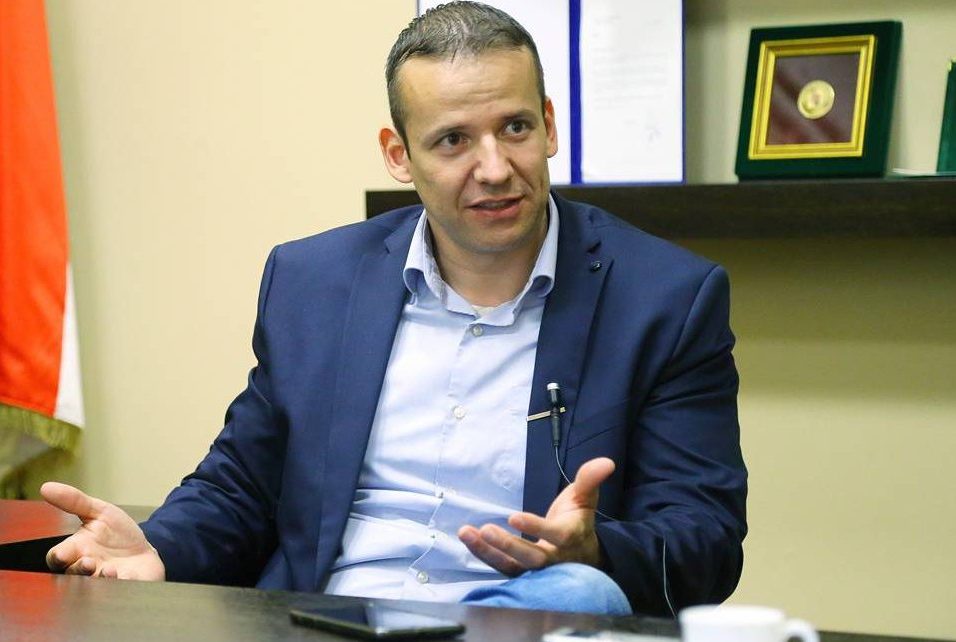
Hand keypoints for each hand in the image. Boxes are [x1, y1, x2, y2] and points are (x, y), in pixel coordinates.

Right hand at [40, 482, 164, 580]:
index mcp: (78, 551)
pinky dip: (122, 584)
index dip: (59, 557)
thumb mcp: (99, 512)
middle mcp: (87, 570)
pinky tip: (126, 576)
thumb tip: (46, 487)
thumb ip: (75, 501)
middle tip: (88, 562)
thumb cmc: (117, 535)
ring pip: (93, 587)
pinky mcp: (125, 589)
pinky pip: (120, 590)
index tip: (64, 554)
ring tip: (108, 570)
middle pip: (73, 575)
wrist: (145, 551)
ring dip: (99, 579)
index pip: (58, 557)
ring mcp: (105, 582)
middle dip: (79, 570)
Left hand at [458, 457, 613, 575]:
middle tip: (487, 529)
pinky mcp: (521, 573)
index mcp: (571, 537)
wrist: (580, 555)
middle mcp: (555, 559)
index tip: (513, 516)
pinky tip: (468, 537)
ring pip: (513, 567)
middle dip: (509, 546)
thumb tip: (607, 461)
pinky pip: (502, 567)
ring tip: (467, 533)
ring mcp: (536, 570)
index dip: (536, 527)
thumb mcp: (585, 498)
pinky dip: (484, 554)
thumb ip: (590, 479)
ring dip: (488, 552)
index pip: (555, 535)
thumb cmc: (578, 521)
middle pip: (532, 559)